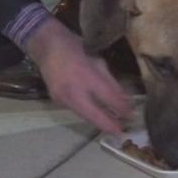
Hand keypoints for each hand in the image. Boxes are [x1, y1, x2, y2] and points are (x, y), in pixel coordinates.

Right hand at [25, 17, 131, 132]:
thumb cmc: (75, 47)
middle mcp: (73, 90)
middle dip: (108, 124)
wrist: (46, 46)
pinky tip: (97, 114)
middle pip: (93, 114)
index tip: (130, 115)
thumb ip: (111, 82)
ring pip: (84, 115)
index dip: (120, 108)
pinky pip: (76, 109)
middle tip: (120, 132)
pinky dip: (87, 113)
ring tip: (112, 125)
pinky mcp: (57, 100)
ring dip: (98, 120)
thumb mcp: (97, 60)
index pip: (107, 97)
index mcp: (86, 76)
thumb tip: (124, 98)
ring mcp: (62, 97)